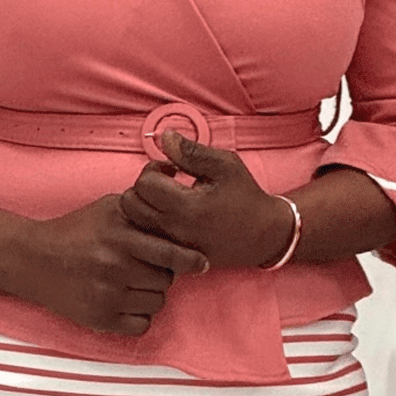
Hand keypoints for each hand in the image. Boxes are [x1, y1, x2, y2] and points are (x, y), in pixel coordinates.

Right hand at [25, 194, 208, 336]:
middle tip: (150, 266)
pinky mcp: (100, 319)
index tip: (201, 263)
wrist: (34, 259)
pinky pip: (142, 325)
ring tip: (135, 281)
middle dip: (165, 273)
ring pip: (156, 303)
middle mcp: (114, 265)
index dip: (190, 260)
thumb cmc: (78, 229)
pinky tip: (127, 300)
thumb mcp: (110, 204)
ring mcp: (107, 294)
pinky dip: (139, 315)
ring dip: (152, 294)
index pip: (170, 253)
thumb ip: (144, 195)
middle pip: (166, 279)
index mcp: (120, 234)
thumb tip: (174, 170)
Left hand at [119, 132, 294, 269]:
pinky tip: (168, 216)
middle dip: (143, 187)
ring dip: (143, 206)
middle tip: (165, 182)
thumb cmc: (245, 195)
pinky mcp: (175, 259)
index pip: (144, 184)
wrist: (264, 235)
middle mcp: (176, 232)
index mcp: (188, 208)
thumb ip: (191, 151)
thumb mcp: (224, 165)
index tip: (172, 170)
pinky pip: (146, 241)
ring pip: (134, 224)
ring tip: (166, 199)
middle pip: (131, 205)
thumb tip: (162, 136)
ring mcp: (174, 249)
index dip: (154, 169)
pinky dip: (148, 225)